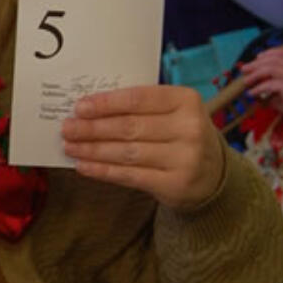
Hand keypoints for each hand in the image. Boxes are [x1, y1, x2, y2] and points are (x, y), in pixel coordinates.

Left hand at [61, 84, 225, 209]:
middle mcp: (189, 128)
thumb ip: (141, 107)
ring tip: (70, 146)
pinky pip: (130, 176)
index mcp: (187, 100)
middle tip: (68, 128)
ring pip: (127, 152)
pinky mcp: (175, 184)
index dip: (106, 103)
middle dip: (93, 128)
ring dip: (93, 149)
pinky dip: (103, 171)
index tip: (80, 107)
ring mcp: (184, 158)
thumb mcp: (173, 112)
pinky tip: (85, 166)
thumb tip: (90, 109)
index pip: (139, 98)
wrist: (214, 174)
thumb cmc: (182, 135)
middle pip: (129, 127)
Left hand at [237, 45, 282, 119]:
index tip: (258, 57)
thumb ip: (277, 90)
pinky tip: (252, 94)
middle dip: (258, 62)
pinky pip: (270, 84)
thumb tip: (258, 88)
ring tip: (246, 81)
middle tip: (245, 68)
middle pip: (277, 58)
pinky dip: (259, 88)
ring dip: (256, 74)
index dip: (272, 52)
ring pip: (272, 68)